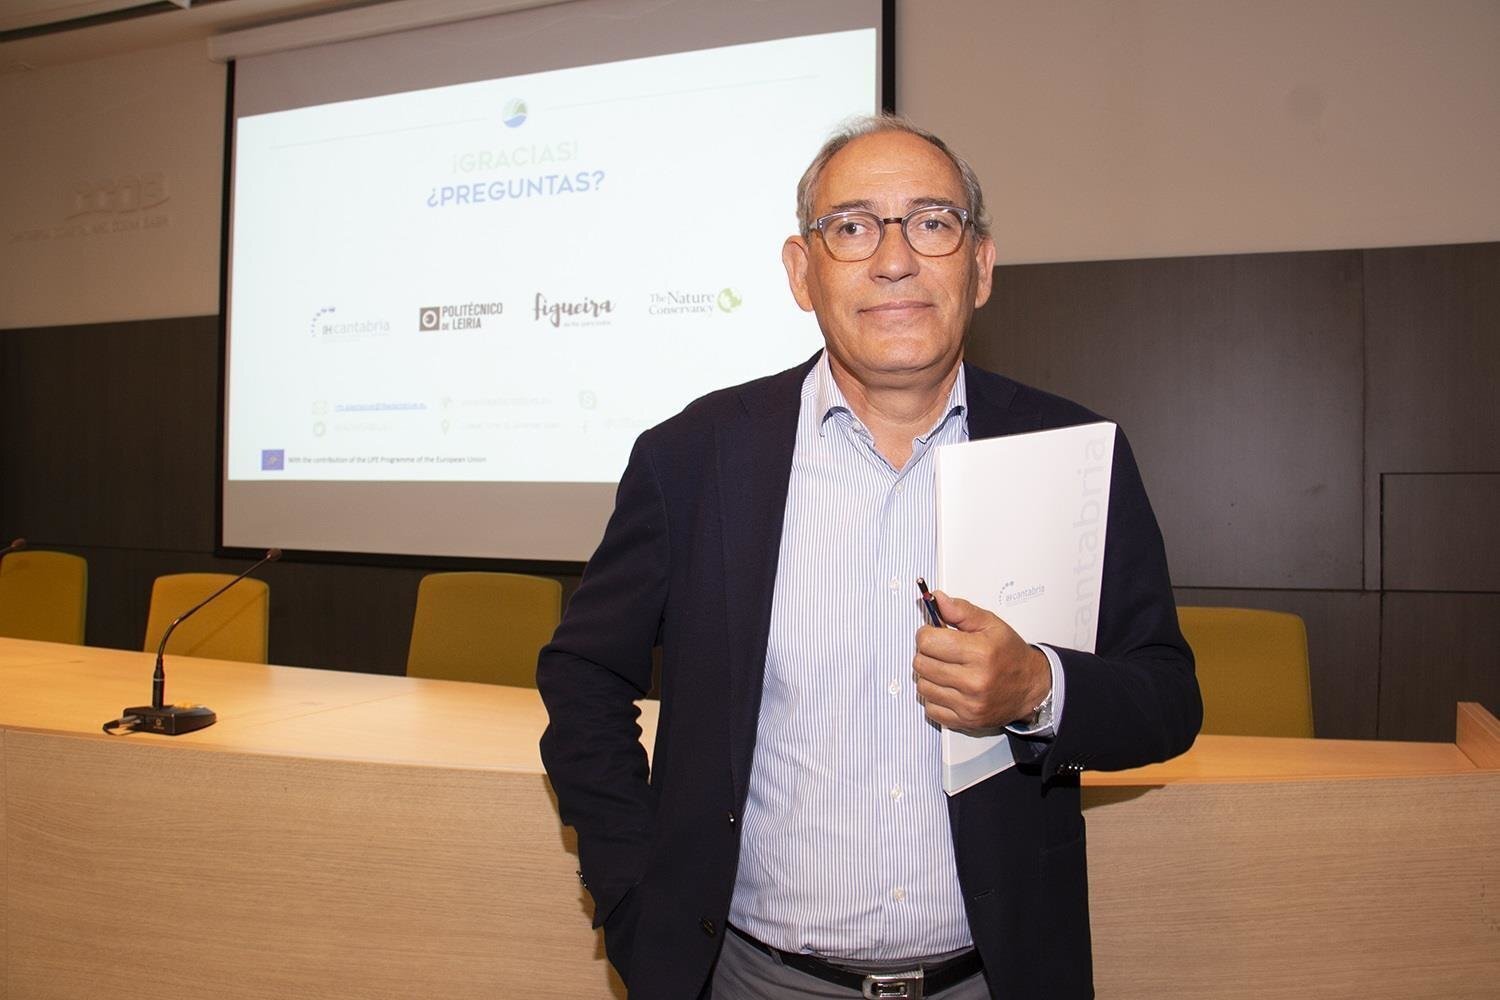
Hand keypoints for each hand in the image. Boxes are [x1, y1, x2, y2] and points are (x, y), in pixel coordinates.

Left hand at [913, 590, 1051, 730]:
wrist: (1030, 687)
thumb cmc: (1010, 654)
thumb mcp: (991, 624)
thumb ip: (961, 610)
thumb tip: (937, 599)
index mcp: (980, 653)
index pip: (928, 641)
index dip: (927, 633)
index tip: (934, 633)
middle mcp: (974, 681)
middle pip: (921, 663)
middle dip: (926, 653)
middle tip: (941, 651)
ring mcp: (968, 704)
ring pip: (922, 686)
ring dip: (929, 676)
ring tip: (946, 669)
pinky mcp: (964, 721)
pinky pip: (930, 707)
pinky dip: (935, 697)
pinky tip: (949, 688)